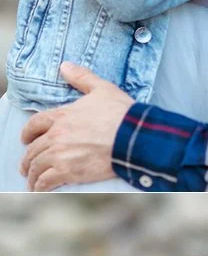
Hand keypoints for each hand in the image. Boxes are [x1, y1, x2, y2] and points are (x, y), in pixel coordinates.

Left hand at [19, 64, 131, 188]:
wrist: (133, 137)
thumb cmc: (122, 114)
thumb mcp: (102, 89)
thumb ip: (82, 78)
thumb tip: (65, 66)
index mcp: (63, 116)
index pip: (36, 124)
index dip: (28, 132)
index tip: (25, 139)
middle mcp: (57, 135)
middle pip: (34, 148)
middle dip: (28, 158)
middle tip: (26, 165)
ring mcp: (60, 154)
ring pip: (37, 165)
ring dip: (32, 174)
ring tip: (31, 180)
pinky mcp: (68, 171)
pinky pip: (46, 181)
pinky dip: (40, 186)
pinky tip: (38, 189)